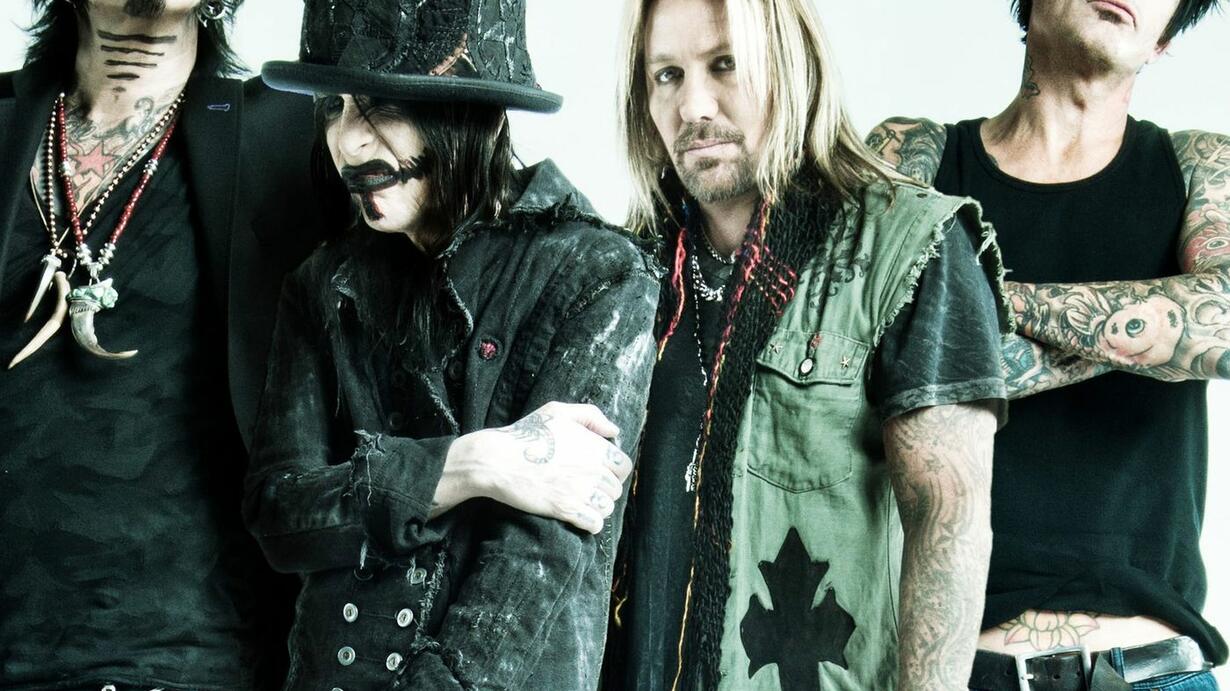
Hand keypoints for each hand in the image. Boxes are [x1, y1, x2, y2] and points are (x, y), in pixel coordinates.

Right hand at [450, 402, 632, 533]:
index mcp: (596, 447)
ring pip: (607, 508)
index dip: (613, 471)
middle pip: (615, 489)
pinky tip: (579, 517)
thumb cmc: (526, 434)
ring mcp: (581, 491)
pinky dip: (590, 523)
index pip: (624, 466)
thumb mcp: (558, 412)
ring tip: (581, 502)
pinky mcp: (566, 509)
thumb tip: (614, 431)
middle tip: (585, 488)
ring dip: (597, 507)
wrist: (497, 460)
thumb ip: (591, 416)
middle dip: (603, 490)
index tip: (600, 473)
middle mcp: (593, 470)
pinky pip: (594, 524)